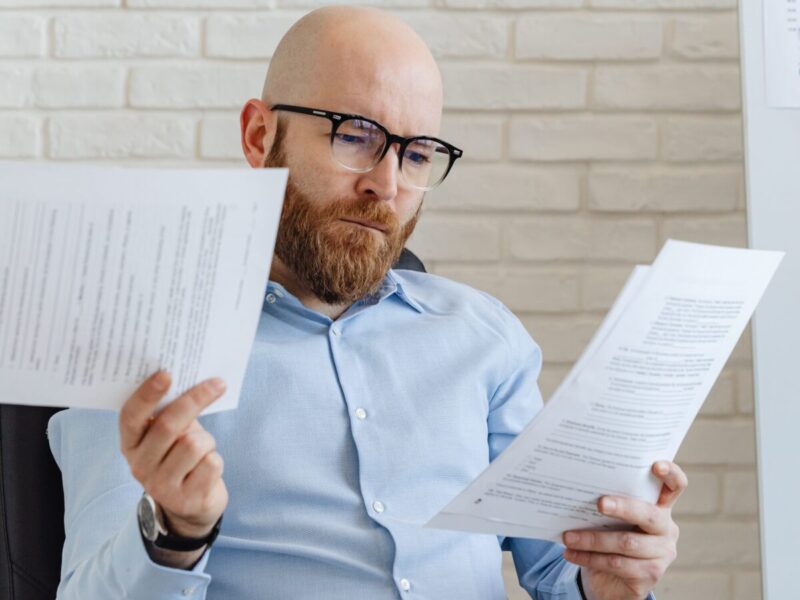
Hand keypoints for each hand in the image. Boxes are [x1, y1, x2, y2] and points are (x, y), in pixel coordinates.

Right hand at [119, 370, 228, 538]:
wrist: (191, 507)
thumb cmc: (181, 457)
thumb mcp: (170, 436)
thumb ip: (171, 413)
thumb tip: (191, 378)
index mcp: (130, 444)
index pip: (131, 416)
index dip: (147, 394)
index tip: (166, 373)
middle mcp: (139, 466)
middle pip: (168, 425)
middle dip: (196, 400)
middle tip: (218, 383)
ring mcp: (160, 486)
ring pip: (194, 444)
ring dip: (208, 441)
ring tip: (204, 449)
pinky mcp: (185, 500)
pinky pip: (210, 464)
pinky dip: (215, 460)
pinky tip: (206, 469)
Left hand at [562, 460, 686, 599]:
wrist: (610, 581)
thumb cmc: (609, 537)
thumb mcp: (610, 518)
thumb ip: (606, 502)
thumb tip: (575, 486)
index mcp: (660, 507)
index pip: (675, 486)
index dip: (670, 474)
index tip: (655, 465)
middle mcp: (666, 528)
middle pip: (648, 514)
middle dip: (623, 507)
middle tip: (599, 503)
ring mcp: (662, 553)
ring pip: (627, 542)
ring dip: (593, 539)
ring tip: (568, 536)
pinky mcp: (651, 574)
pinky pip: (617, 564)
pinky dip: (590, 558)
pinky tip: (571, 553)